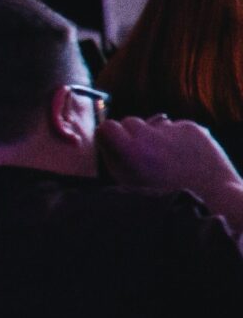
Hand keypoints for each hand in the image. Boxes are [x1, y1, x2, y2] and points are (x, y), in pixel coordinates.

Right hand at [100, 116, 242, 221]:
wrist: (213, 195)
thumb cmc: (166, 194)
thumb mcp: (129, 183)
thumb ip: (113, 160)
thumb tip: (104, 140)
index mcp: (131, 152)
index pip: (107, 126)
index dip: (109, 135)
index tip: (113, 143)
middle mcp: (150, 135)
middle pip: (130, 121)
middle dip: (132, 134)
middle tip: (142, 153)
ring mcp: (172, 129)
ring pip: (154, 124)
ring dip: (155, 136)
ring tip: (167, 158)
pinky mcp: (191, 127)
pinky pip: (175, 127)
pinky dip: (176, 138)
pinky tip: (184, 156)